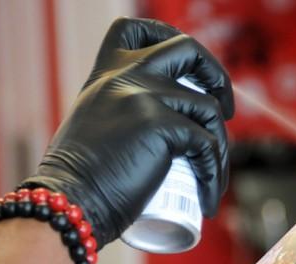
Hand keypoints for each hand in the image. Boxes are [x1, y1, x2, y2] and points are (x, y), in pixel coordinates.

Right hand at [23, 17, 234, 245]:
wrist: (69, 202)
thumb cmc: (80, 183)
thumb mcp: (96, 128)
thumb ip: (119, 114)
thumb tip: (160, 125)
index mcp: (106, 74)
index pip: (135, 30)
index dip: (170, 40)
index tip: (193, 72)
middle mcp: (125, 76)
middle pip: (188, 50)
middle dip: (218, 77)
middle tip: (226, 112)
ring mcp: (144, 96)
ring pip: (209, 110)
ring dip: (222, 149)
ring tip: (215, 181)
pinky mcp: (160, 125)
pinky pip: (208, 146)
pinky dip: (215, 175)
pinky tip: (209, 199)